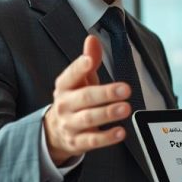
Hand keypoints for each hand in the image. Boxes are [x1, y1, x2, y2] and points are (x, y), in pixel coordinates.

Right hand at [44, 36, 132, 164]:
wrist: (55, 132)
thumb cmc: (74, 100)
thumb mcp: (80, 80)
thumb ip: (89, 60)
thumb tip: (92, 38)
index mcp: (65, 86)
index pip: (71, 75)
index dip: (79, 67)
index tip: (90, 60)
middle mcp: (65, 104)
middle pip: (84, 98)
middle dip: (105, 94)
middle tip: (125, 89)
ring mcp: (70, 124)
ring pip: (88, 119)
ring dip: (108, 114)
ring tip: (125, 109)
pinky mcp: (77, 142)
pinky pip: (92, 141)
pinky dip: (106, 138)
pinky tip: (121, 132)